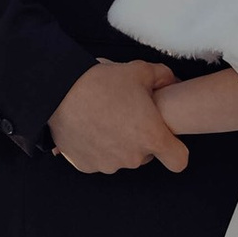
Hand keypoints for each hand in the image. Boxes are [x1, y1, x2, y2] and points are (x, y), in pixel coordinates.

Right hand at [49, 57, 187, 174]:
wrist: (59, 92)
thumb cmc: (103, 82)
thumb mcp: (140, 70)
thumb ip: (164, 77)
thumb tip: (174, 81)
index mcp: (151, 137)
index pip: (178, 161)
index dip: (175, 151)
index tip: (167, 140)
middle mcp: (133, 157)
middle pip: (146, 155)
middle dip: (140, 140)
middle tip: (126, 116)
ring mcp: (108, 164)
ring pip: (121, 158)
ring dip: (118, 144)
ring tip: (105, 120)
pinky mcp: (86, 166)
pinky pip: (98, 159)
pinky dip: (96, 148)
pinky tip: (89, 129)